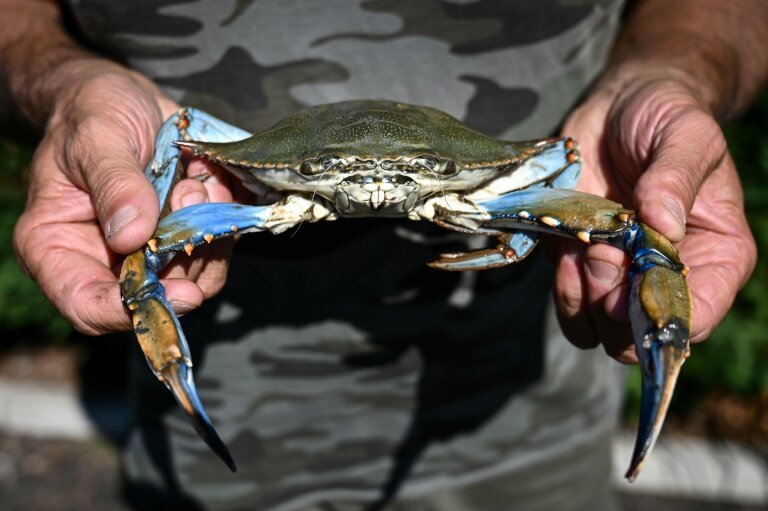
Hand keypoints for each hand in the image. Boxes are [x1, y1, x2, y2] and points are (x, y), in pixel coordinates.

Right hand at [13, 61, 233, 334]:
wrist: (123, 95)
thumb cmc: (91, 111)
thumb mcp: (96, 136)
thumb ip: (114, 184)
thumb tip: (131, 236)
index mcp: (57, 245)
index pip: (87, 305)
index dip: (132, 310)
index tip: (181, 293)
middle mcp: (103, 259)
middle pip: (152, 298)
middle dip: (185, 257)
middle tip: (190, 197)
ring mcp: (148, 252)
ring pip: (194, 276)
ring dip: (208, 232)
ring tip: (193, 180)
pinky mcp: (183, 237)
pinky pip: (216, 249)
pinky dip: (224, 219)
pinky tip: (209, 180)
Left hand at [556, 75, 756, 362]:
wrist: (618, 106)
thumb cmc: (666, 117)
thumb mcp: (686, 134)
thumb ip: (676, 177)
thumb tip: (662, 223)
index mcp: (715, 256)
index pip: (696, 316)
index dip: (660, 315)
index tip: (633, 283)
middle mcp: (667, 277)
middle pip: (639, 336)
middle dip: (615, 307)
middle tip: (602, 257)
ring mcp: (620, 276)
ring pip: (597, 332)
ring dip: (582, 299)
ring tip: (583, 250)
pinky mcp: (579, 266)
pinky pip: (567, 303)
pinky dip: (560, 285)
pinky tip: (564, 246)